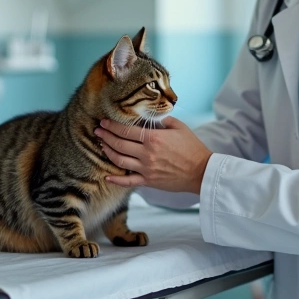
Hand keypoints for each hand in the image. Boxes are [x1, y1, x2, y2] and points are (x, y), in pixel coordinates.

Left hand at [96, 116, 212, 193]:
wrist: (201, 171)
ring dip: (108, 152)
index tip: (104, 122)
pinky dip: (116, 180)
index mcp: (153, 138)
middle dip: (106, 136)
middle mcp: (147, 153)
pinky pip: (128, 181)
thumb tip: (151, 116)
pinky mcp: (149, 181)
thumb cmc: (192, 148)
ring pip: (120, 161)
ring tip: (102, 146)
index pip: (126, 130)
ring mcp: (146, 168)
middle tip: (97, 131)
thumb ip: (163, 120)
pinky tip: (107, 176)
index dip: (112, 126)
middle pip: (119, 144)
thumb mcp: (179, 127)